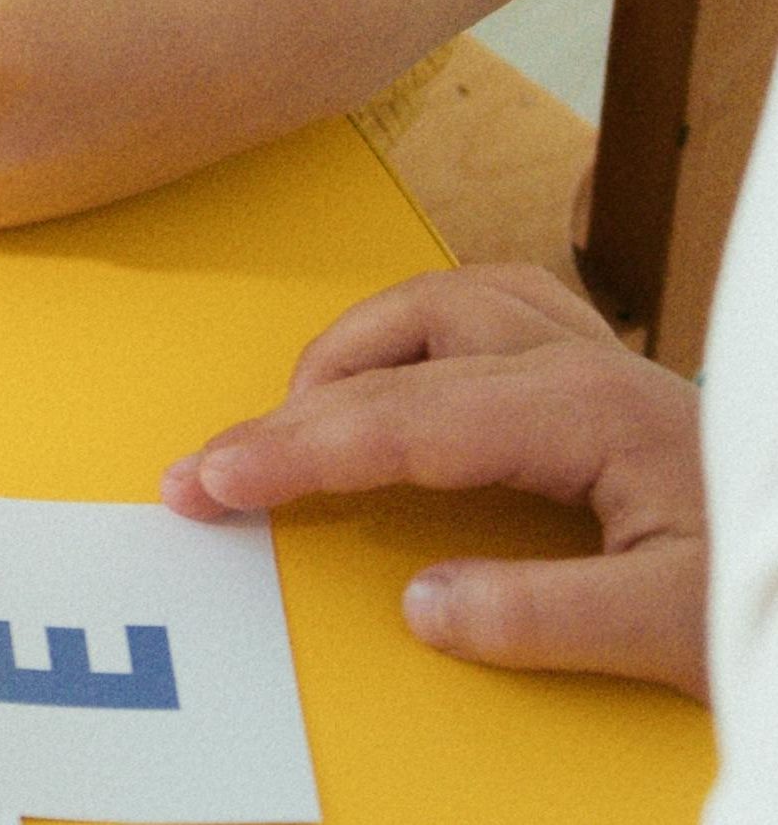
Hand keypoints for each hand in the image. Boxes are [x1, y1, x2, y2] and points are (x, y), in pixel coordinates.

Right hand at [167, 265, 704, 694]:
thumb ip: (547, 617)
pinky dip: (425, 327)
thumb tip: (424, 604)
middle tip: (217, 467)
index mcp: (583, 414)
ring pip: (440, 304)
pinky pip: (495, 308)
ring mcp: (599, 359)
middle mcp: (581, 364)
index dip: (290, 451)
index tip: (210, 479)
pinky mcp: (611, 377)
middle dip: (290, 407)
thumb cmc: (775, 591)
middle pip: (398, 351)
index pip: (398, 420)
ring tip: (296, 410)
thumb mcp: (679, 626)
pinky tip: (407, 362)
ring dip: (354, 347)